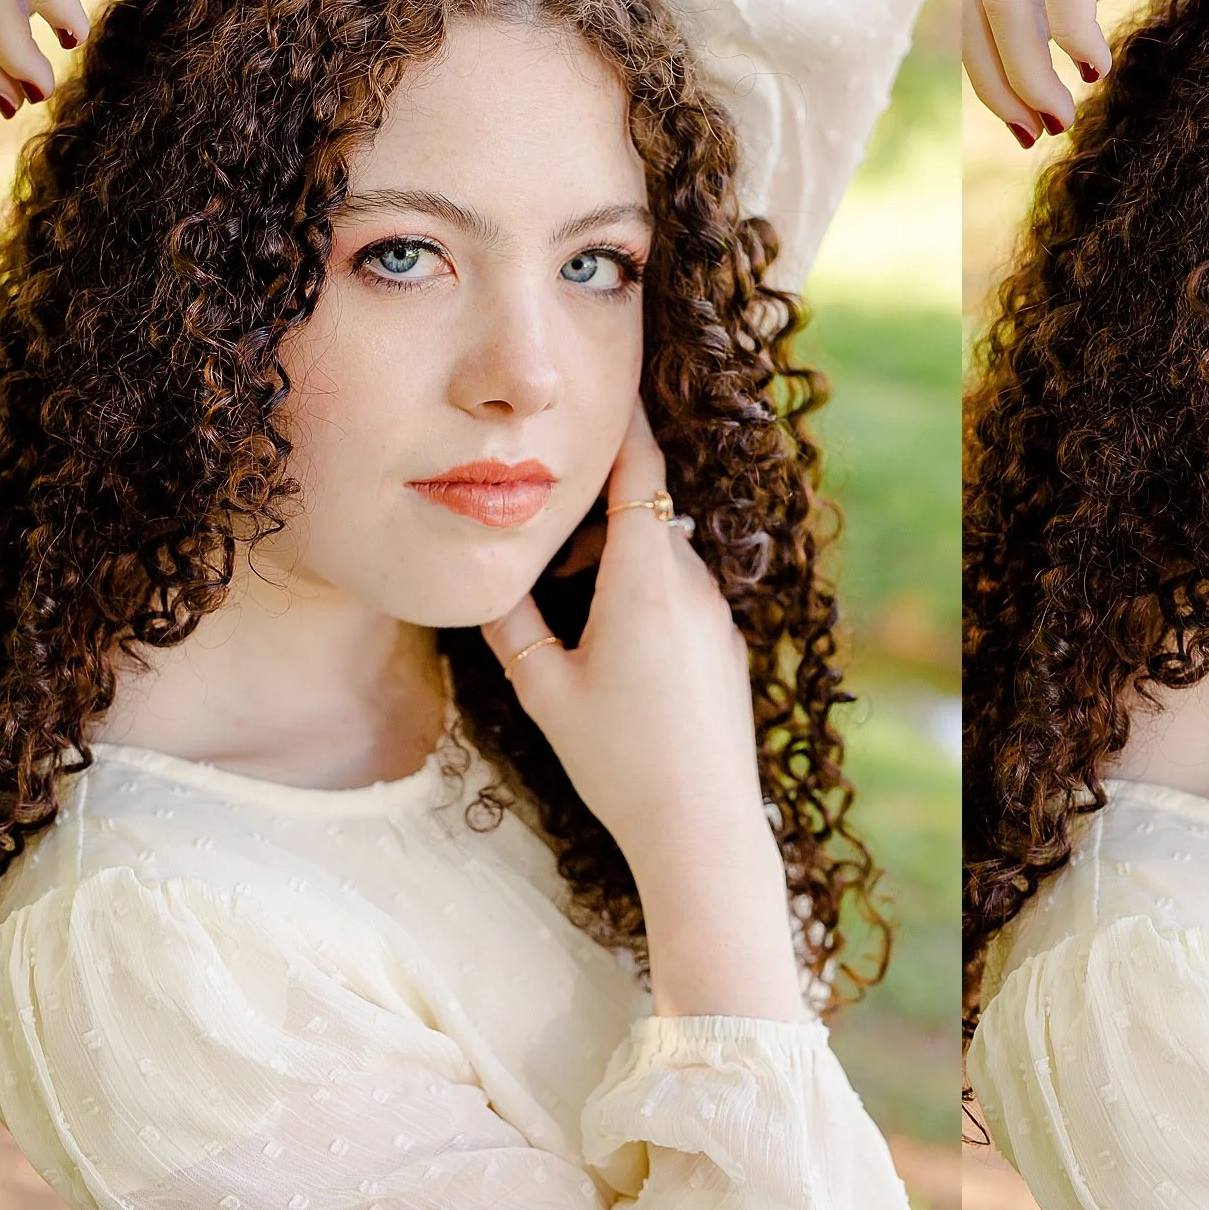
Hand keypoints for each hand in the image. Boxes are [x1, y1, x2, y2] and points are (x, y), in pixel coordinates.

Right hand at [481, 406, 805, 1019]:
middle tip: (546, 516)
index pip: (641, 474)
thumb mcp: (545, 691)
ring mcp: (716, 613)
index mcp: (645, 581)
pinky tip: (610, 635)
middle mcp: (691, 585)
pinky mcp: (726, 641)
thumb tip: (483, 575)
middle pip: (648, 510)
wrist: (702, 823)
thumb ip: (511, 624)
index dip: (624, 426)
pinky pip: (683, 587)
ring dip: (619, 550)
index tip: (608, 386)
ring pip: (665, 551)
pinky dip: (645, 583)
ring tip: (568, 588)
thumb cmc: (620, 760)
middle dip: (600, 502)